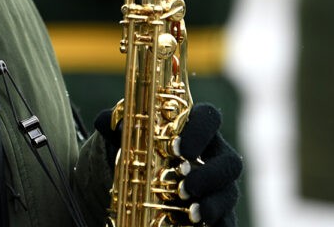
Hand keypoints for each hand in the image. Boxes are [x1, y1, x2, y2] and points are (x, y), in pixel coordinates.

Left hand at [94, 102, 241, 225]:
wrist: (140, 179)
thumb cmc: (141, 149)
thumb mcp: (127, 135)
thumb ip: (116, 125)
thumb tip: (104, 122)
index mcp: (197, 129)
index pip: (209, 117)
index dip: (198, 130)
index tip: (175, 147)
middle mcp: (215, 156)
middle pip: (229, 161)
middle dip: (208, 175)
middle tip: (182, 186)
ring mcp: (219, 185)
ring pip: (230, 193)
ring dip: (212, 204)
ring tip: (191, 215)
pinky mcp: (220, 211)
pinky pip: (228, 220)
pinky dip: (219, 224)